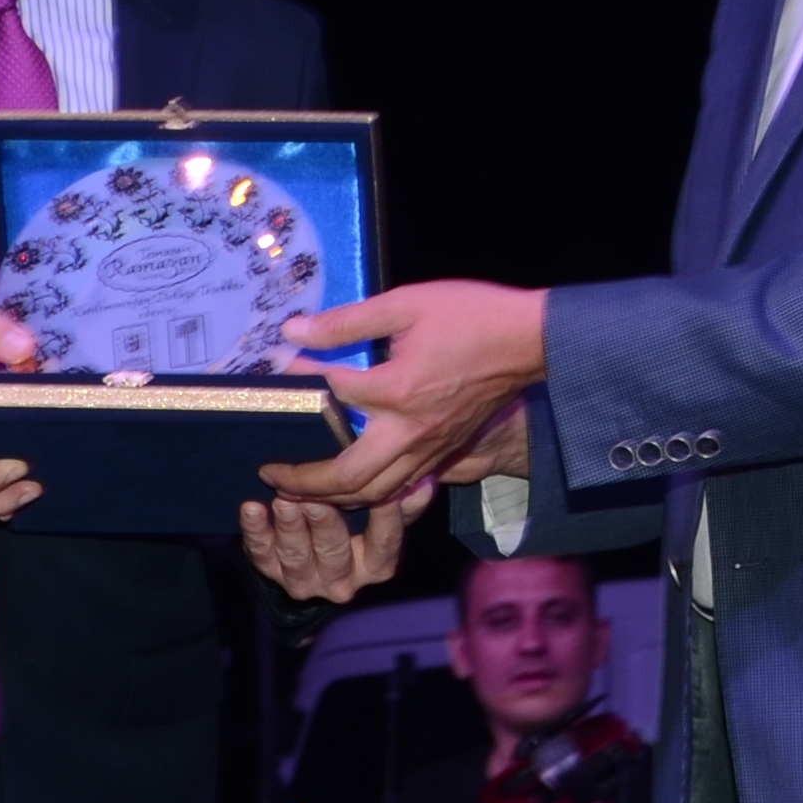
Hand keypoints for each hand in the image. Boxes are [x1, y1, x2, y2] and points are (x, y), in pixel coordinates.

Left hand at [240, 483, 433, 603]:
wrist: (310, 560)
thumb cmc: (355, 529)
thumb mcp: (384, 519)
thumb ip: (404, 503)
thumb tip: (424, 482)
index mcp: (374, 567)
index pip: (384, 544)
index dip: (385, 519)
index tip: (383, 493)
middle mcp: (341, 581)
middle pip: (334, 552)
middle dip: (324, 523)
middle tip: (315, 497)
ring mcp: (304, 580)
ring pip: (296, 556)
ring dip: (289, 527)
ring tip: (282, 500)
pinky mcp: (270, 572)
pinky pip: (260, 554)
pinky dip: (254, 531)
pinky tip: (251, 509)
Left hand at [262, 281, 548, 506]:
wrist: (530, 341)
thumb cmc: (471, 316)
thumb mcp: (405, 304)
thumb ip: (348, 322)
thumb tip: (295, 331)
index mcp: (397, 390)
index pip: (332, 394)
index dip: (301, 380)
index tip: (281, 369)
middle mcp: (411, 431)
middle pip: (348, 477)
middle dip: (304, 483)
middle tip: (271, 476)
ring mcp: (430, 447)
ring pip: (376, 492)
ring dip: (335, 497)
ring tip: (302, 490)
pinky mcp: (445, 451)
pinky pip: (402, 486)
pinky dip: (371, 493)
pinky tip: (353, 486)